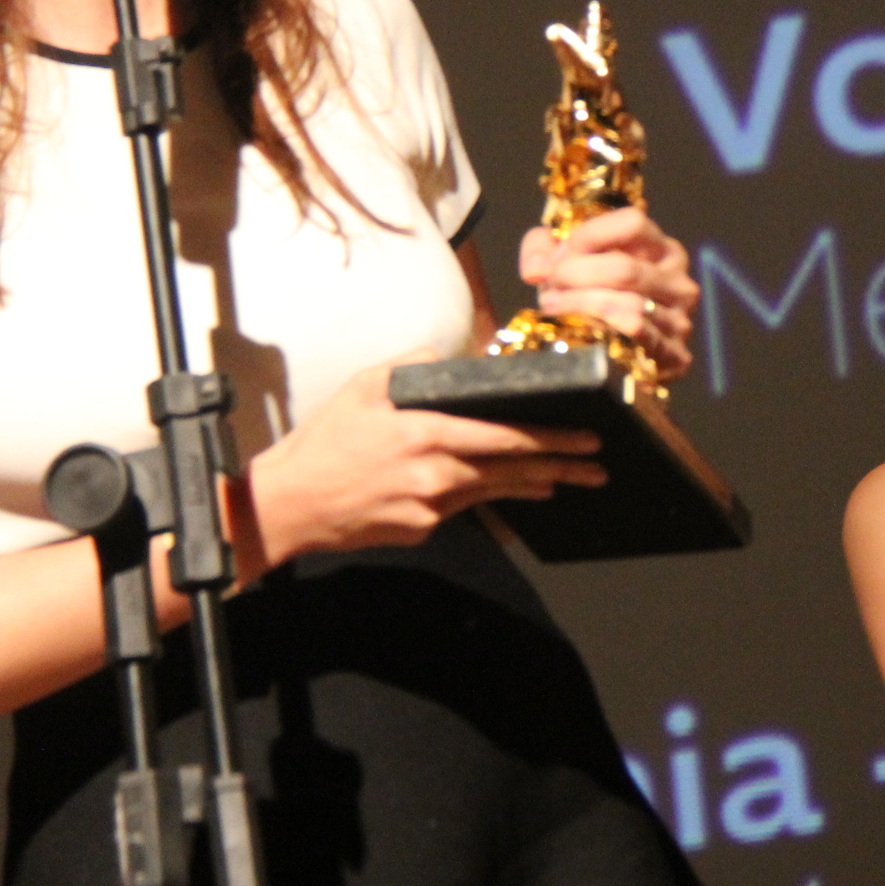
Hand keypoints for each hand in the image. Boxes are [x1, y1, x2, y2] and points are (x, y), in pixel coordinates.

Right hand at [240, 351, 606, 570]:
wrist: (289, 506)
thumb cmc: (322, 443)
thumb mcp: (363, 387)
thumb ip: (410, 365)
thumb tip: (446, 355)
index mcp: (426, 434)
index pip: (503, 437)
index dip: (549, 440)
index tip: (583, 439)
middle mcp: (435, 476)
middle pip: (511, 471)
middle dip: (560, 467)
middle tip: (595, 466)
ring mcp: (430, 508)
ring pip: (491, 492)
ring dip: (532, 485)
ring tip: (565, 479)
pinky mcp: (421, 530)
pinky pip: (462, 508)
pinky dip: (486, 497)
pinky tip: (509, 491)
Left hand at [519, 207, 700, 381]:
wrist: (613, 356)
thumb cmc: (590, 296)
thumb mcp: (564, 262)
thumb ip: (540, 251)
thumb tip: (536, 271)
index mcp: (662, 249)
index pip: (632, 223)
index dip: (589, 236)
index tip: (561, 255)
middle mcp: (679, 281)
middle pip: (625, 269)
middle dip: (576, 275)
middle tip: (551, 284)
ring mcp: (680, 319)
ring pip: (628, 305)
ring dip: (580, 304)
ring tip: (553, 305)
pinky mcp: (675, 355)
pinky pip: (636, 335)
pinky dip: (599, 328)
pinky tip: (575, 328)